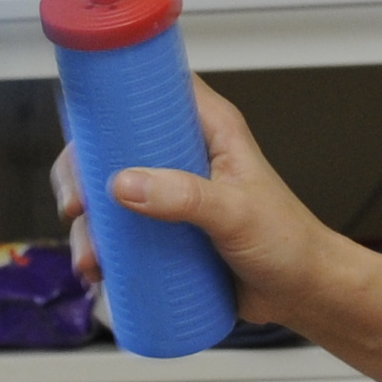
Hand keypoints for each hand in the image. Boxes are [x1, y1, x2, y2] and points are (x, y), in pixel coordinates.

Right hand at [48, 79, 350, 331]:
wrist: (303, 293)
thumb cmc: (289, 242)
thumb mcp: (235, 213)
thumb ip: (184, 197)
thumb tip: (124, 184)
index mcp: (208, 129)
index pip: (152, 89)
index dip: (112, 94)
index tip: (82, 122)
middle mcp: (184, 155)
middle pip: (114, 144)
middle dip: (83, 174)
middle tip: (78, 207)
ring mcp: (172, 194)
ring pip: (110, 193)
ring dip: (90, 224)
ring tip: (92, 258)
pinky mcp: (166, 230)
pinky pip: (122, 232)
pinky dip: (102, 248)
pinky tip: (98, 270)